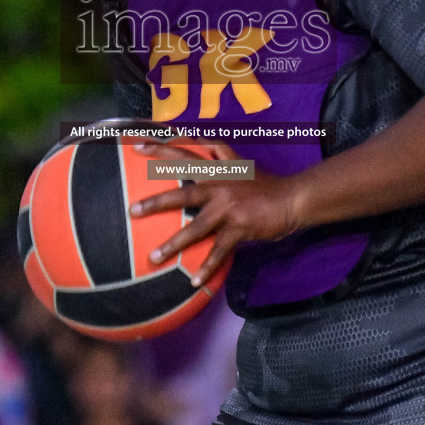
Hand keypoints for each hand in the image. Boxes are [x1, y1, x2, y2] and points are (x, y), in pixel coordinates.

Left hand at [127, 136, 299, 285]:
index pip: (187, 152)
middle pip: (183, 192)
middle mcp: (221, 185)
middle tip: (133, 211)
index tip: (138, 145)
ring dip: (173, 244)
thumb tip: (199, 143)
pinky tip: (194, 281)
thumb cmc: (264, 185)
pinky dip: (206, 267)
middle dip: (157, 202)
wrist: (292, 199)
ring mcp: (230, 208)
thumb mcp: (241, 164)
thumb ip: (220, 156)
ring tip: (153, 257)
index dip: (163, 147)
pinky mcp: (240, 228)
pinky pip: (219, 251)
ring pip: (196, 227)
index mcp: (219, 169)